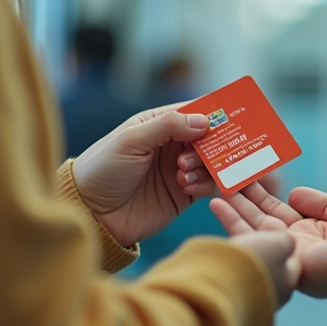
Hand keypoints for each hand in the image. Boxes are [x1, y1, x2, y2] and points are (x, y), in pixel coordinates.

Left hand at [72, 103, 217, 246]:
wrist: (92, 214)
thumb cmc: (103, 169)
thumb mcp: (131, 140)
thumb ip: (167, 126)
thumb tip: (204, 120)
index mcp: (159, 124)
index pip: (195, 111)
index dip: (215, 111)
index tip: (235, 115)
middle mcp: (174, 145)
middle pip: (210, 137)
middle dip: (217, 142)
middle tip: (218, 149)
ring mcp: (181, 169)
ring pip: (213, 161)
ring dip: (207, 165)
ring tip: (184, 172)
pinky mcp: (185, 194)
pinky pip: (209, 185)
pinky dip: (207, 184)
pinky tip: (187, 186)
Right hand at [210, 184, 326, 296]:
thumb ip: (321, 203)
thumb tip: (295, 194)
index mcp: (321, 234)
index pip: (284, 212)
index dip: (264, 195)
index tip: (246, 177)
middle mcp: (303, 247)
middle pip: (265, 219)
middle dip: (243, 198)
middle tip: (220, 175)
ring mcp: (292, 255)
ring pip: (255, 227)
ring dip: (232, 207)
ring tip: (210, 184)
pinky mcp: (284, 262)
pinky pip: (254, 239)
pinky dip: (232, 222)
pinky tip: (215, 202)